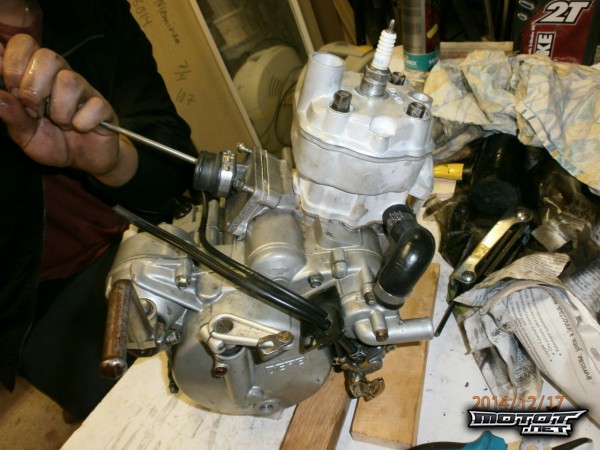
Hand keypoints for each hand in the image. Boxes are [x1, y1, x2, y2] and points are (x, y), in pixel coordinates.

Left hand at [0, 33, 137, 185]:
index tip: (11, 88)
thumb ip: (11, 114)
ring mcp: (84, 89)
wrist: (85, 162)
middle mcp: (60, 76)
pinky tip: (81, 128)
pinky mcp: (103, 106)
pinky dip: (81, 123)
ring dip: (58, 110)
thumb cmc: (53, 142)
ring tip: (61, 123)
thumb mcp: (24, 133)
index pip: (23, 43)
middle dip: (32, 88)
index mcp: (37, 75)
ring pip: (69, 80)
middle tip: (35, 110)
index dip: (12, 62)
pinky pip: (93, 106)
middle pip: (47, 56)